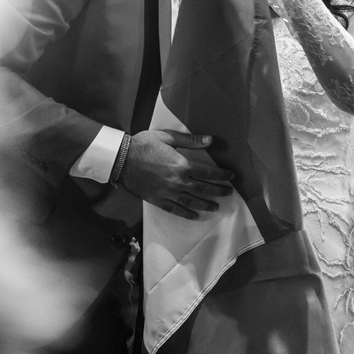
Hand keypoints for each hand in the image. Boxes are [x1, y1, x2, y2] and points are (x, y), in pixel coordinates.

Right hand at [118, 130, 234, 218]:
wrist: (121, 159)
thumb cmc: (144, 144)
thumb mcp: (168, 137)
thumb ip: (191, 140)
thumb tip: (211, 140)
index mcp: (182, 165)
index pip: (208, 173)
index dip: (222, 175)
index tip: (231, 177)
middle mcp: (178, 182)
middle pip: (204, 189)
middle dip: (218, 191)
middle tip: (229, 192)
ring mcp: (168, 193)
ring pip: (192, 202)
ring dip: (206, 205)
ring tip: (216, 207)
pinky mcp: (158, 200)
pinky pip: (175, 210)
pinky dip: (186, 214)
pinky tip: (195, 216)